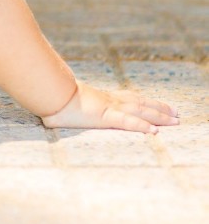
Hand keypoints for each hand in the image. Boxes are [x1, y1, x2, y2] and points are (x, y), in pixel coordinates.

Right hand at [40, 81, 179, 133]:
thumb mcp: (63, 103)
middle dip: (158, 107)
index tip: (157, 104)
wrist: (48, 92)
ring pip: (140, 110)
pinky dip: (142, 126)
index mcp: (100, 97)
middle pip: (139, 102)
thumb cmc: (52, 97)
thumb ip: (63, 109)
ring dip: (159, 116)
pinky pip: (128, 122)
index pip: (127, 97)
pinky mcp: (105, 117)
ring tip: (175, 120)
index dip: (144, 101)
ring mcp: (108, 107)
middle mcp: (108, 100)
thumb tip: (51, 114)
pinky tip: (155, 131)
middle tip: (176, 112)